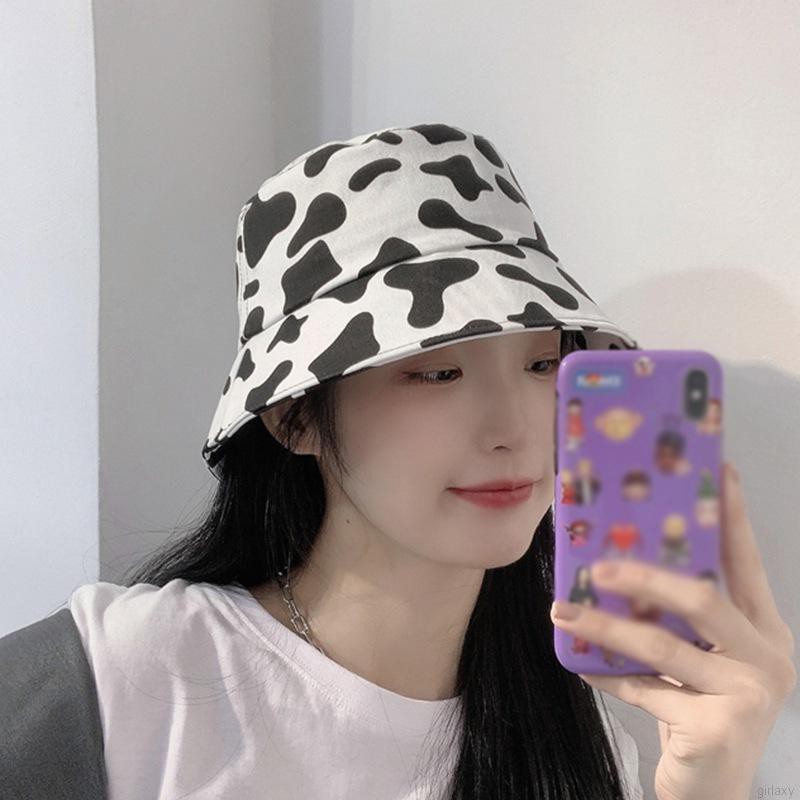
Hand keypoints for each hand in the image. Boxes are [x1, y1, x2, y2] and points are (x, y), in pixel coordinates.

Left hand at [550, 461, 795, 799]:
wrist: (713, 792)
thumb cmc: (700, 713)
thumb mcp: (698, 659)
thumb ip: (675, 620)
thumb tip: (615, 567)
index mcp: (763, 631)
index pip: (746, 564)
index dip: (733, 518)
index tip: (720, 473)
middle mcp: (767, 657)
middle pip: (703, 596)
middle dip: (643, 575)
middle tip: (597, 567)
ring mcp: (749, 695)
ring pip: (662, 644)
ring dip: (605, 626)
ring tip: (563, 611)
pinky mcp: (718, 728)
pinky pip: (645, 689)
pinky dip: (608, 675)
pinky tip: (581, 664)